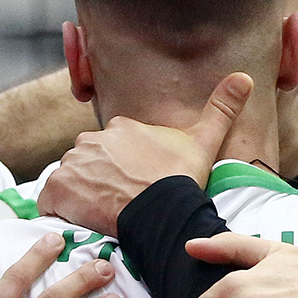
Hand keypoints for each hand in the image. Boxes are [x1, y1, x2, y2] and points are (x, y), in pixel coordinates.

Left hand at [38, 73, 252, 234]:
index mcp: (122, 127)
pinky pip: (52, 200)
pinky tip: (81, 221)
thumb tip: (245, 76)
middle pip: (90, 161)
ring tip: (103, 215)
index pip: (113, 148)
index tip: (135, 187)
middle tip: (119, 203)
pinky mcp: (58, 188)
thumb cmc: (181, 182)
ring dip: (81, 195)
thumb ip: (221, 108)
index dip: (123, 169)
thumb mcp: (205, 142)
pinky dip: (61, 211)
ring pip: (71, 179)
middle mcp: (92, 139)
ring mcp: (73, 163)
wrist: (161, 213)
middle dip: (99, 180)